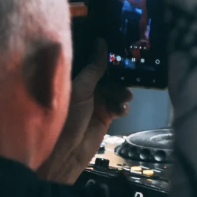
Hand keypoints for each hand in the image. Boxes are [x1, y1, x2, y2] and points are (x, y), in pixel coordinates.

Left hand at [37, 39, 131, 183]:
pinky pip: (120, 105)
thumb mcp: (80, 90)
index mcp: (77, 78)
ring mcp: (97, 101)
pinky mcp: (107, 115)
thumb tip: (102, 41)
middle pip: (109, 74)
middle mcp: (88, 87)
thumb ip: (94, 68)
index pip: (95, 61)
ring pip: (117, 89)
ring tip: (124, 97)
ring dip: (122, 92)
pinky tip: (122, 109)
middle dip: (120, 74)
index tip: (122, 43)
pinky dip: (123, 105)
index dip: (107, 53)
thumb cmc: (66, 117)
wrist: (65, 154)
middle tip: (131, 71)